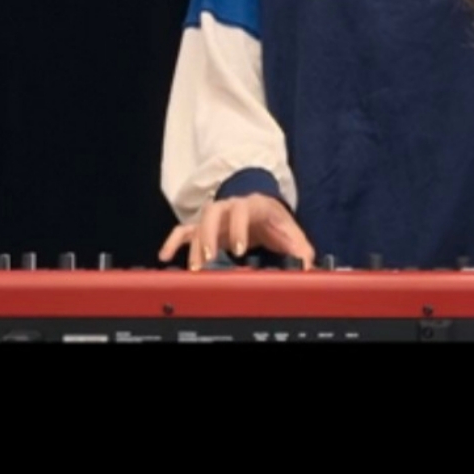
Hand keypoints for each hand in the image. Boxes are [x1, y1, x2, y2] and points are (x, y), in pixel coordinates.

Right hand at [159, 192, 315, 271]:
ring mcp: (216, 217)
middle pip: (215, 213)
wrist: (263, 208)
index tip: (239, 249)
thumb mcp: (291, 233)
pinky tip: (165, 256)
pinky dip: (173, 241)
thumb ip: (300, 250)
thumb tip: (308, 269)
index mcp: (254, 205)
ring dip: (193, 243)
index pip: (244, 209)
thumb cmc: (276, 221)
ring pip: (198, 222)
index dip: (240, 227)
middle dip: (210, 235)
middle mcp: (231, 207)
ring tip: (192, 267)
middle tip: (207, 259)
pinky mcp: (204, 227)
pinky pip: (184, 230)